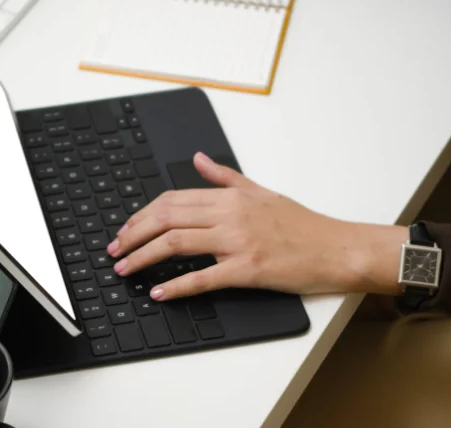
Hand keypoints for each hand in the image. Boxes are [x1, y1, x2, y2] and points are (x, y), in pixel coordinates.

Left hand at [106, 153, 407, 300]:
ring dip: (144, 257)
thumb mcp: (260, 190)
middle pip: (167, 218)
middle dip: (133, 234)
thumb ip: (224, 176)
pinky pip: (204, 278)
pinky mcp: (248, 269)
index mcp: (230, 196)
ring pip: (177, 243)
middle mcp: (230, 214)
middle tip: (114, 251)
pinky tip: (159, 292)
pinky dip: (177, 286)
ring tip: (125, 269)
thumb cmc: (302, 223)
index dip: (142, 214)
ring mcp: (238, 241)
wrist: (336, 247)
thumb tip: (197, 158)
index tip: (125, 229)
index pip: (172, 199)